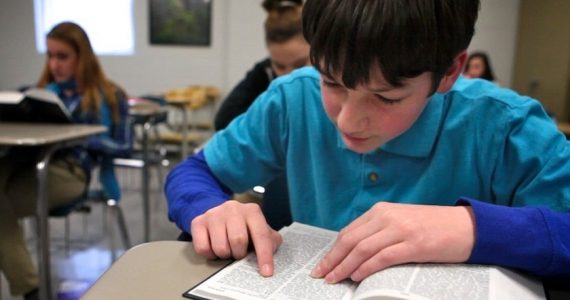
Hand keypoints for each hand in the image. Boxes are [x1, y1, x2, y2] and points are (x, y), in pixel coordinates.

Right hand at [191, 200, 282, 276]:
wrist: (220, 215)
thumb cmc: (243, 227)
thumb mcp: (259, 230)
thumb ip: (270, 241)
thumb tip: (272, 255)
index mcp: (252, 211)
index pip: (260, 235)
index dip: (264, 255)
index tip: (266, 272)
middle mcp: (233, 209)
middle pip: (238, 240)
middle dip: (239, 254)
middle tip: (238, 253)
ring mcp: (214, 214)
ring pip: (220, 247)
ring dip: (225, 254)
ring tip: (227, 249)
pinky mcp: (198, 222)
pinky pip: (203, 248)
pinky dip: (210, 255)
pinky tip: (214, 247)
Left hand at [310, 202, 474, 282]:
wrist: (468, 226)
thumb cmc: (434, 227)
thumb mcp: (401, 222)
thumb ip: (379, 232)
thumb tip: (354, 254)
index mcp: (382, 211)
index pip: (348, 232)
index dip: (333, 250)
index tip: (322, 265)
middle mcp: (388, 217)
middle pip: (350, 240)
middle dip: (332, 260)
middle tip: (320, 275)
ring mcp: (400, 230)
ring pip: (362, 249)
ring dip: (344, 267)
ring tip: (333, 279)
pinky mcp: (414, 244)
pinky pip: (382, 257)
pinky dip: (366, 268)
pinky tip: (357, 277)